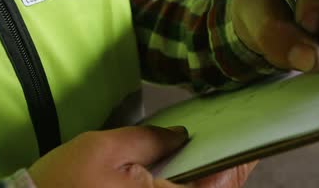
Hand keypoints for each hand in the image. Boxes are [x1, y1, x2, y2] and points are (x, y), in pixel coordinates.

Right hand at [29, 126, 255, 186]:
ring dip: (212, 177)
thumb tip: (182, 136)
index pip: (221, 184)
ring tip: (217, 148)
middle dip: (230, 169)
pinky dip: (191, 183)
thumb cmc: (63, 185)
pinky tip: (188, 165)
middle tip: (240, 142)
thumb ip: (151, 139)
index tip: (255, 142)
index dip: (240, 161)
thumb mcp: (106, 149)